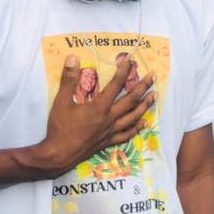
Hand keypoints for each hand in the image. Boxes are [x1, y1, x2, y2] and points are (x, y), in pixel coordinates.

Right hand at [34, 55, 154, 177]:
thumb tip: (73, 58)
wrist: (58, 155)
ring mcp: (111, 131)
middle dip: (143, 87)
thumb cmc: (60, 128)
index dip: (124, 71)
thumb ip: (69, 80)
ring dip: (145, 105)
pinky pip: (127, 134)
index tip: (131, 60)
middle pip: (131, 100)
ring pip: (133, 117)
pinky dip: (137, 128)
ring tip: (154, 96)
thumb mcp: (61, 102)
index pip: (116, 85)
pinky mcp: (108, 141)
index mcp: (100, 107)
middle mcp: (109, 118)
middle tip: (153, 77)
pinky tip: (143, 123)